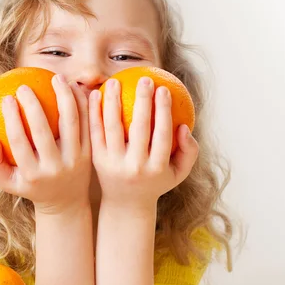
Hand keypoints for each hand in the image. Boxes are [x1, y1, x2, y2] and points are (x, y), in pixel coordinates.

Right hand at [0, 75, 90, 214]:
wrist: (66, 202)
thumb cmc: (32, 186)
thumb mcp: (9, 183)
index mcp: (33, 174)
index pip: (19, 142)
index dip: (12, 118)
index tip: (7, 98)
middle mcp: (55, 168)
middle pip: (43, 131)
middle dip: (32, 105)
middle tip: (25, 85)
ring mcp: (75, 160)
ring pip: (71, 122)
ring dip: (64, 96)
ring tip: (56, 77)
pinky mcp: (90, 153)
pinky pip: (87, 123)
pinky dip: (83, 103)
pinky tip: (74, 87)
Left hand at [89, 77, 198, 211]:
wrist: (125, 204)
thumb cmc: (156, 182)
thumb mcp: (178, 173)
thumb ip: (189, 151)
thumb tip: (185, 126)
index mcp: (156, 168)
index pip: (162, 134)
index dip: (163, 110)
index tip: (164, 88)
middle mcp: (135, 167)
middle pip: (139, 128)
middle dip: (142, 101)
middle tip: (144, 79)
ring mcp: (113, 164)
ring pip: (112, 128)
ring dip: (112, 102)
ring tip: (115, 81)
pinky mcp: (97, 161)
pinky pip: (95, 132)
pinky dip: (94, 113)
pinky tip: (95, 95)